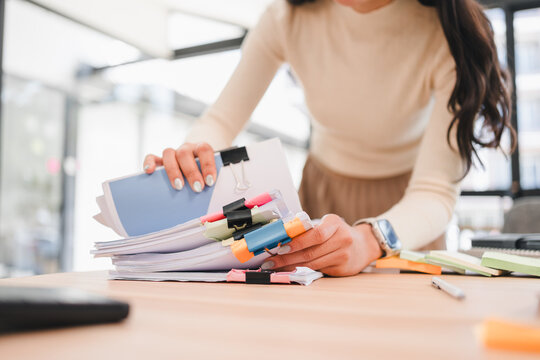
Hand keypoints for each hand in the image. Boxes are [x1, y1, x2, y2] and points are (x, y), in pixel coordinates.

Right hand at [143, 142, 216, 192]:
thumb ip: (207, 179)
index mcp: (200, 148)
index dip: (208, 165)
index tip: (210, 181)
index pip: (204, 150)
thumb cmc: (202, 173)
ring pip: (168, 154)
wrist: (192, 166)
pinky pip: (151, 157)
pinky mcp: (159, 160)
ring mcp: (172, 153)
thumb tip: (208, 195)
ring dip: (173, 171)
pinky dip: (149, 163)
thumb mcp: (207, 174)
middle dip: (191, 172)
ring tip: (178, 186)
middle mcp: (186, 149)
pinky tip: (150, 171)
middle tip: (197, 188)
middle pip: (185, 154)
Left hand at [261, 214, 382, 275]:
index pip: (315, 234)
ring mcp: (344, 255)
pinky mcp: (343, 268)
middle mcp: (342, 239)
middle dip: (287, 258)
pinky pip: (318, 269)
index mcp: (335, 223)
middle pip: (311, 251)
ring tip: (276, 267)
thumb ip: (309, 230)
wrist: (364, 246)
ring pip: (312, 263)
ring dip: (291, 266)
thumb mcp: (328, 225)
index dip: (297, 243)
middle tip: (270, 262)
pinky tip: (291, 269)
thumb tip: (282, 238)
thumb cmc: (338, 233)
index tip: (280, 248)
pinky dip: (302, 270)